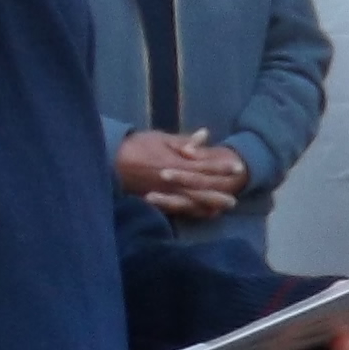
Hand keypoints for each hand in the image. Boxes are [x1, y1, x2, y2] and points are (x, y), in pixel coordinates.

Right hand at [113, 131, 245, 218]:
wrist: (111, 160)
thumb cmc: (136, 146)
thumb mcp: (161, 138)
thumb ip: (183, 141)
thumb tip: (205, 135)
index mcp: (175, 163)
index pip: (204, 166)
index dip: (222, 167)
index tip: (238, 167)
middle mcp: (173, 181)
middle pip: (201, 189)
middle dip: (218, 193)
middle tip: (235, 200)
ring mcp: (165, 193)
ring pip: (191, 202)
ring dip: (207, 206)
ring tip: (221, 210)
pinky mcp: (156, 201)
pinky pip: (177, 209)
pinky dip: (191, 212)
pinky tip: (201, 214)